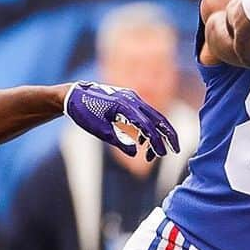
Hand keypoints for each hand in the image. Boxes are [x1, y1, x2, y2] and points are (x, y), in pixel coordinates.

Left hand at [64, 82, 179, 159]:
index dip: (156, 141)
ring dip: (156, 134)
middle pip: (158, 117)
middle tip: (176, 150)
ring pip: (152, 116)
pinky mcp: (129, 100)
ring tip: (152, 154)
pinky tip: (142, 141)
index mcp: (125, 106)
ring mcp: (131, 98)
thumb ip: (118, 141)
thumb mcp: (99, 129)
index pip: (147, 126)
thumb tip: (135, 153)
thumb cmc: (84, 112)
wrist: (73, 95)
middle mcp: (132, 99)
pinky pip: (144, 114)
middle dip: (168, 135)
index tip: (161, 154)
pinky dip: (147, 128)